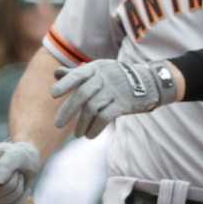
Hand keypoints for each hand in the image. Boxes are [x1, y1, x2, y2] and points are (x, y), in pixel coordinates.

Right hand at [0, 140, 42, 203]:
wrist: (30, 163)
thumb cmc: (21, 155)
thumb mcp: (18, 155)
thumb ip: (5, 165)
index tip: (9, 171)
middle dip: (11, 184)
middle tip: (17, 173)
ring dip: (17, 192)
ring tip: (20, 179)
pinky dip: (21, 200)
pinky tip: (22, 190)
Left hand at [52, 58, 178, 137]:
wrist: (149, 81)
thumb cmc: (116, 77)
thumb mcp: (98, 70)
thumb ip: (77, 74)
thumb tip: (56, 74)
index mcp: (96, 68)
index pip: (77, 75)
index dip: (65, 84)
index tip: (53, 95)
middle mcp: (104, 77)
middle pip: (82, 95)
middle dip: (68, 111)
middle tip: (57, 125)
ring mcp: (115, 90)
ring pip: (92, 108)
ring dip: (81, 124)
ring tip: (77, 134)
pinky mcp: (123, 103)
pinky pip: (105, 117)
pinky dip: (95, 128)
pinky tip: (89, 135)